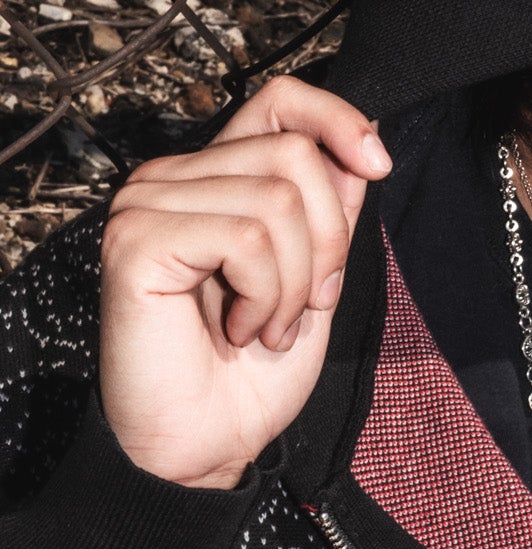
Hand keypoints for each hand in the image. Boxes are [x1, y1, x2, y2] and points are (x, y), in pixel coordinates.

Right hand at [99, 75, 391, 488]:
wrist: (203, 447)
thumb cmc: (249, 375)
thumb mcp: (315, 280)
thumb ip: (329, 213)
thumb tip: (361, 149)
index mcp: (214, 179)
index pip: (279, 101)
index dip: (337, 119)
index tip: (378, 163)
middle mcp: (172, 178)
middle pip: (295, 155)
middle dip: (328, 242)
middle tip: (305, 306)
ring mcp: (146, 204)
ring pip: (277, 199)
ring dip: (296, 282)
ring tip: (267, 327)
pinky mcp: (136, 239)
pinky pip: (246, 237)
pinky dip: (266, 295)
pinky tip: (240, 331)